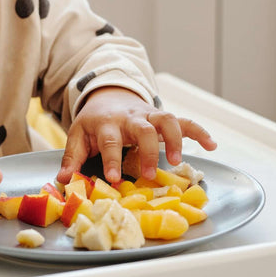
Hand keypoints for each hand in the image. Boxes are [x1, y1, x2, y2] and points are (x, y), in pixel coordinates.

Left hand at [57, 87, 215, 183]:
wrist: (107, 95)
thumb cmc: (94, 122)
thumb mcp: (77, 135)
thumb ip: (72, 158)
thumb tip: (63, 180)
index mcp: (107, 123)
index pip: (109, 140)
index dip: (112, 159)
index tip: (115, 179)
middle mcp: (130, 117)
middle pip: (142, 128)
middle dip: (147, 150)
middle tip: (148, 174)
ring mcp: (149, 115)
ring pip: (167, 119)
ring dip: (175, 138)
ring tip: (178, 161)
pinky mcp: (162, 118)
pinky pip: (185, 121)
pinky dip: (200, 131)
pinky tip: (212, 145)